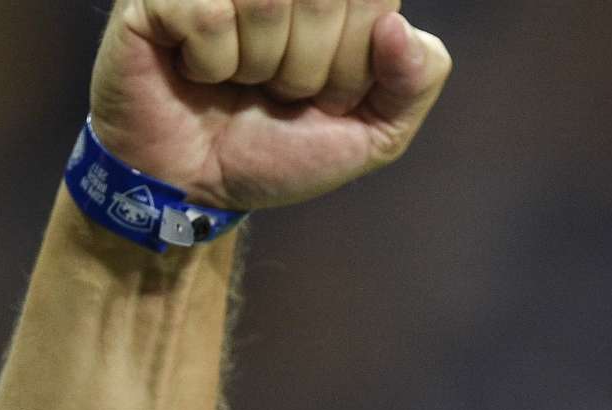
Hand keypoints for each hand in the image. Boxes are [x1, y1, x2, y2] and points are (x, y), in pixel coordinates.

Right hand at [88, 0, 451, 209]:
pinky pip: (209, 15)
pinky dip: (209, 64)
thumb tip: (396, 26)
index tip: (324, 95)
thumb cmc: (278, 151)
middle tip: (277, 93)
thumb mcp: (371, 135)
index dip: (353, 65)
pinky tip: (197, 71)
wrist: (196, 188)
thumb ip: (415, 83)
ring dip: (258, 67)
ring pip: (267, 1)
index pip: (374, 0)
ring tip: (238, 82)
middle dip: (307, 71)